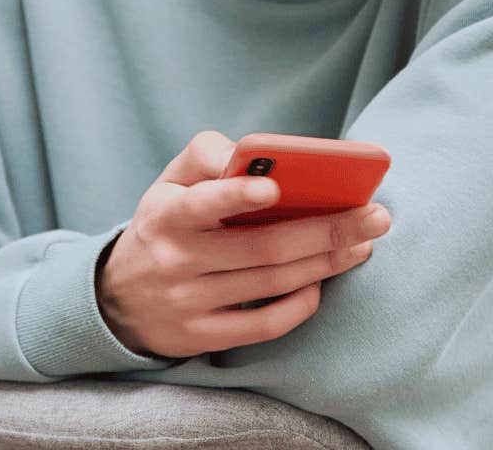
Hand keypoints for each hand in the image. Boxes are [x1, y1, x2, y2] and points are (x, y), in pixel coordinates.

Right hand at [95, 130, 391, 358]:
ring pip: (271, 283)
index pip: (203, 204)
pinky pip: (263, 326)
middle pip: (263, 247)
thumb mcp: (169, 181)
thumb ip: (207, 155)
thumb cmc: (163, 224)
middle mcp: (177, 261)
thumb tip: (253, 156)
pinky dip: (299, 305)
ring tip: (363, 244)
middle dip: (327, 230)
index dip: (237, 195)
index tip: (276, 187)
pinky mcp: (203, 337)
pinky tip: (321, 284)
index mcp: (167, 214)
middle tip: (376, 216)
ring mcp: (189, 304)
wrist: (116, 299)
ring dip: (326, 263)